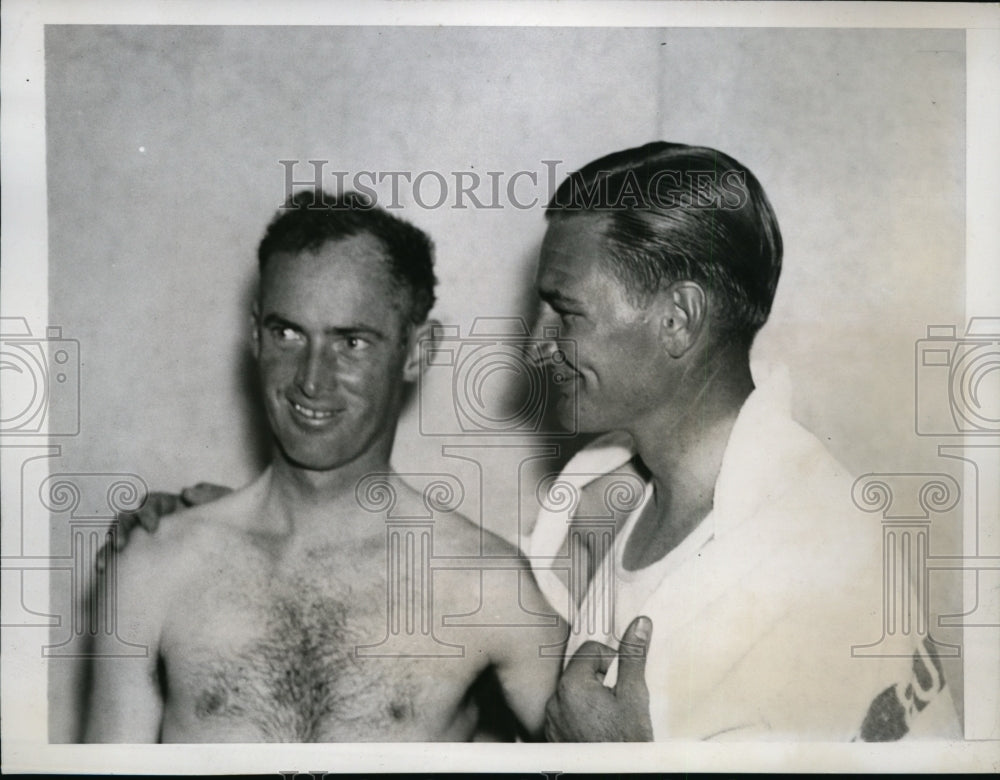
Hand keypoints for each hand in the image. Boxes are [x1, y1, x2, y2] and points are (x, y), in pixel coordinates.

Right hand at [97, 482, 231, 570]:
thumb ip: (211, 496)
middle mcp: (155, 520)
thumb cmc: (232, 524)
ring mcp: (148, 540)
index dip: (148, 512)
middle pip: (129, 518)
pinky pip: (123, 560)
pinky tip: (105, 574)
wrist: (239, 549)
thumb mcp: (229, 507)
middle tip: (123, 546)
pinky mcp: (146, 558)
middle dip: (124, 530)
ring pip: (120, 538)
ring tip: (105, 565)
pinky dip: (111, 563)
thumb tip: (186, 493)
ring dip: (110, 547)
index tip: (153, 528)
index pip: (151, 503)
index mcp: (172, 506)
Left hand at [544, 615, 653, 741]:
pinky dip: (577, 715)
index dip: (609, 660)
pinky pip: (563, 712)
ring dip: (587, 697)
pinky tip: (594, 729)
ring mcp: (551, 720)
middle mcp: (554, 700)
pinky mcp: (551, 736)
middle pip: (578, 671)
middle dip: (598, 679)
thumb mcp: (635, 695)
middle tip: (615, 700)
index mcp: (572, 684)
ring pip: (571, 692)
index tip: (619, 679)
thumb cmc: (626, 740)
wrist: (617, 775)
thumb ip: (634, 656)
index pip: (589, 650)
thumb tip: (640, 624)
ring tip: (606, 718)